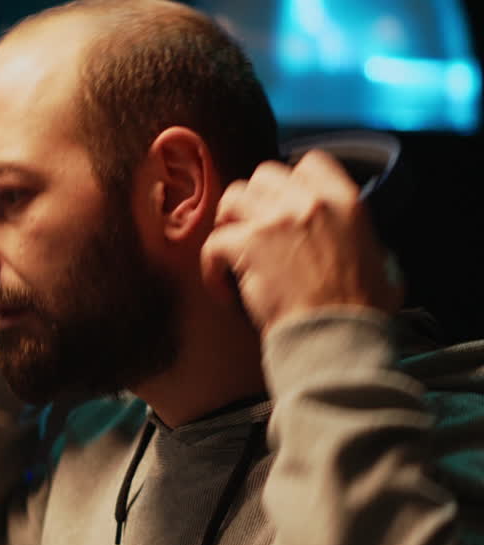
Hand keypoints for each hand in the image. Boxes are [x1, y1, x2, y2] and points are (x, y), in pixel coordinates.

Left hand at [201, 150, 402, 337]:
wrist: (336, 334)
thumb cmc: (360, 308)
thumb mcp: (382, 261)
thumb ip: (364, 241)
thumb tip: (362, 246)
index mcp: (345, 201)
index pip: (311, 162)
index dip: (292, 180)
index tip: (284, 200)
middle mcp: (308, 202)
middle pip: (264, 176)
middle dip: (255, 198)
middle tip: (252, 224)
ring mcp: (275, 221)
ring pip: (232, 198)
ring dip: (228, 220)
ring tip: (231, 245)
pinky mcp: (247, 245)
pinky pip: (213, 242)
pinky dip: (211, 265)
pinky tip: (221, 285)